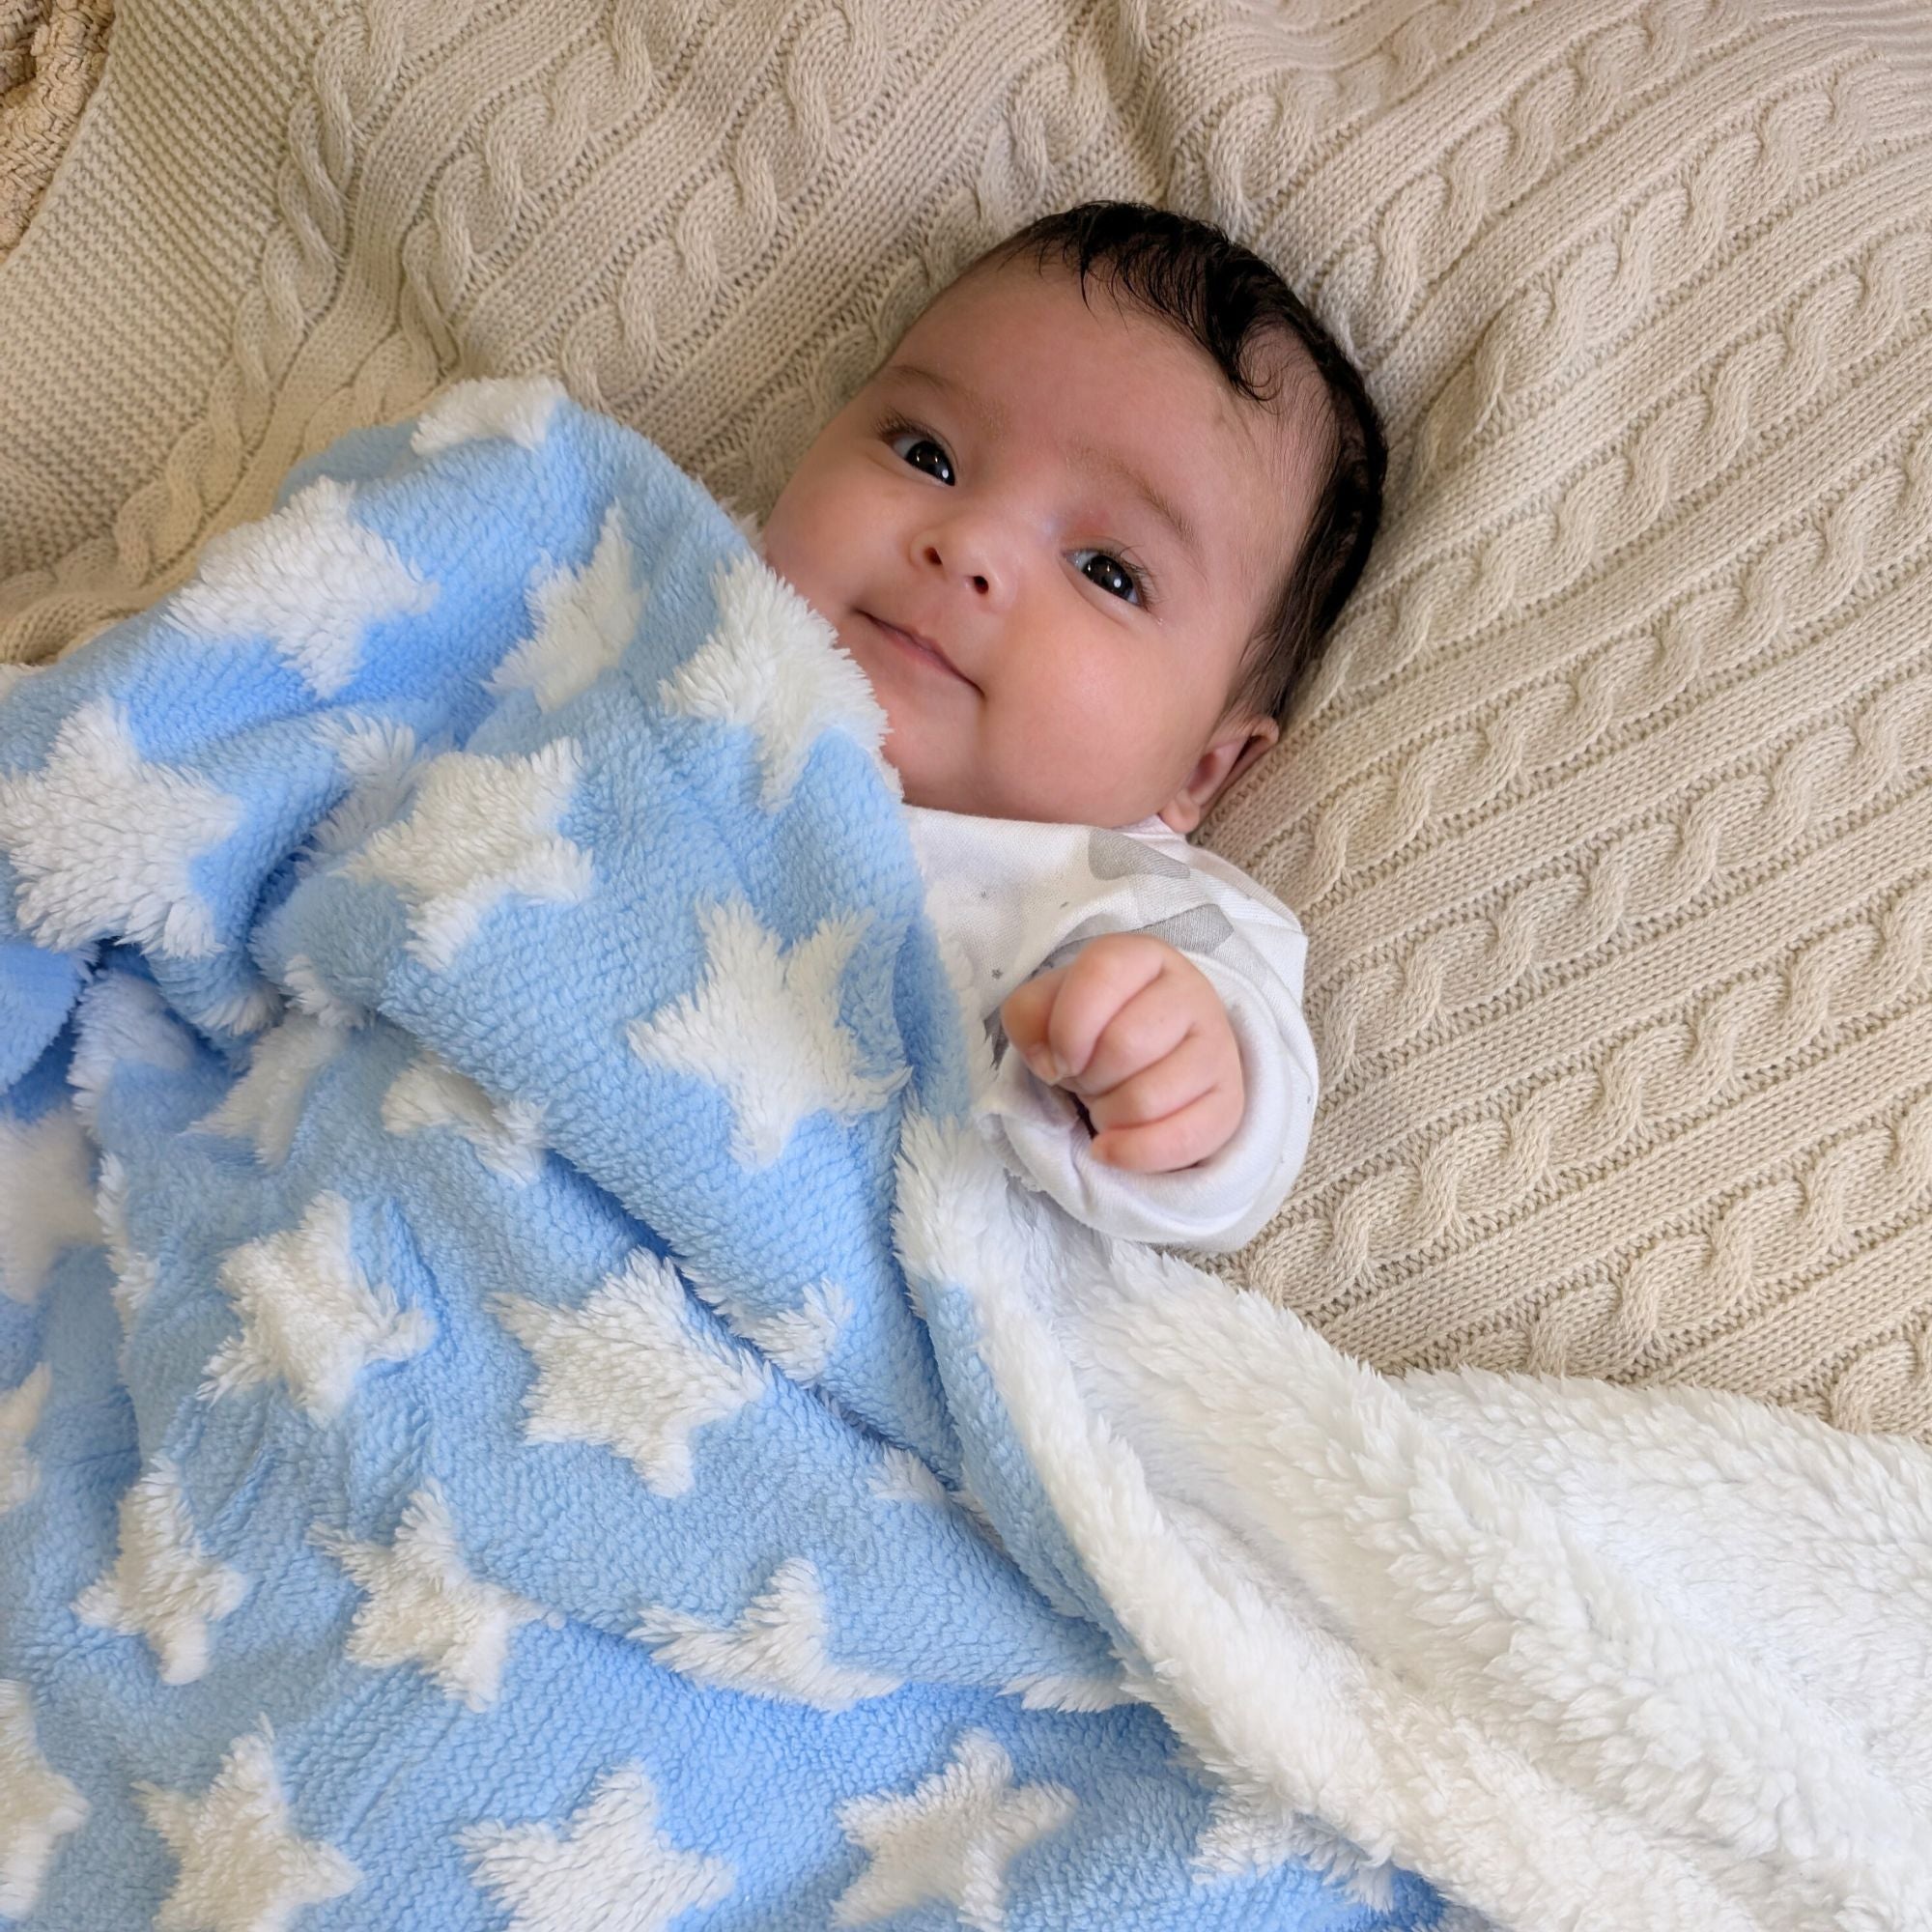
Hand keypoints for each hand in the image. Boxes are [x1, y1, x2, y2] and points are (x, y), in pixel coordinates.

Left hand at [998, 934, 1243, 1172]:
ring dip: (1107, 1114)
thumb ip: (1028, 1016)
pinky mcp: (1229, 1101)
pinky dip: (1131, 1154)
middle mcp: (1191, 993)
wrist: (1150, 1055)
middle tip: (1087, 1078)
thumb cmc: (1095, 1025)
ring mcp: (1218, 1047)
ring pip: (1148, 1099)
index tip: (1060, 1057)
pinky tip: (1110, 1147)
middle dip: (1087, 1077)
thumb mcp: (1048, 1006)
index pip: (1103, 973)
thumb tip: (1051, 1064)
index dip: (1067, 1026)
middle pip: (1125, 1045)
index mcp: (1143, 956)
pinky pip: (1182, 1140)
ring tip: (1107, 1102)